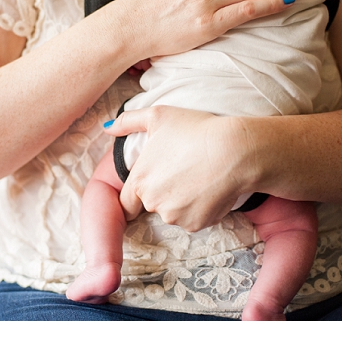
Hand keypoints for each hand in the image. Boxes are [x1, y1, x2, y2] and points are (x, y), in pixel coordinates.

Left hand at [104, 105, 254, 231]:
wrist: (234, 151)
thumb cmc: (196, 130)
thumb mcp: (158, 116)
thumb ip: (128, 121)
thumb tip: (107, 127)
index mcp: (140, 180)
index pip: (127, 201)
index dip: (135, 196)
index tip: (148, 190)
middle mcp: (153, 202)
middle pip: (152, 204)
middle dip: (163, 193)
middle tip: (183, 172)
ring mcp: (174, 216)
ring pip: (173, 212)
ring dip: (181, 201)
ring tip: (199, 177)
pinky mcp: (195, 224)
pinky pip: (193, 219)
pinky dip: (200, 209)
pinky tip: (210, 189)